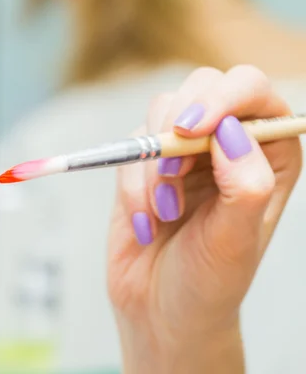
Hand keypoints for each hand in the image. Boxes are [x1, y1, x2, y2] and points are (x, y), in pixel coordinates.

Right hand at [107, 66, 302, 372]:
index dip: (222, 99)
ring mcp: (182, 151)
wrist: (160, 310)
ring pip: (158, 112)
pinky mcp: (143, 164)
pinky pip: (129, 149)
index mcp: (268, 153)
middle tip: (171, 175)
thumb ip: (244, 184)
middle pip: (200, 86)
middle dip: (177, 129)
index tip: (190, 129)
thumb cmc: (209, 281)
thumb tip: (230, 130)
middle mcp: (227, 143)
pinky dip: (132, 188)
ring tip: (164, 213)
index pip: (251, 92)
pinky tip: (147, 225)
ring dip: (153, 166)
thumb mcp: (236, 239)